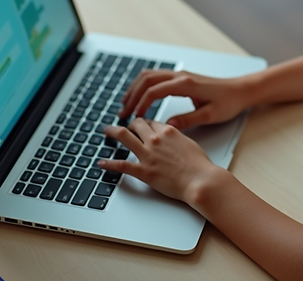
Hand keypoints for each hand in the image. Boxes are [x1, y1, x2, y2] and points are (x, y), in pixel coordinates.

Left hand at [98, 119, 222, 202]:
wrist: (200, 180)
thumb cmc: (200, 165)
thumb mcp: (190, 144)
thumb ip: (178, 139)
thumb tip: (173, 140)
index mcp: (168, 131)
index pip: (151, 122)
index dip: (144, 123)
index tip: (140, 125)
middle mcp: (156, 139)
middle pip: (136, 124)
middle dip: (128, 124)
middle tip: (123, 127)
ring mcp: (148, 154)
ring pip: (124, 136)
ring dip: (113, 132)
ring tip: (107, 132)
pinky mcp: (144, 171)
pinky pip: (121, 165)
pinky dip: (109, 164)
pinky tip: (101, 163)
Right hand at [121, 70, 251, 129]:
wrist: (240, 90)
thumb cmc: (228, 103)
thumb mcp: (210, 116)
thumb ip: (188, 120)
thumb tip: (167, 126)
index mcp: (185, 84)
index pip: (154, 91)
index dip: (141, 104)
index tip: (134, 118)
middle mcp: (180, 76)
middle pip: (146, 80)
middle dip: (132, 96)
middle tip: (123, 112)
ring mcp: (180, 75)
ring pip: (149, 75)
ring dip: (135, 89)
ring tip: (126, 105)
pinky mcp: (181, 78)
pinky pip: (156, 77)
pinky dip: (144, 85)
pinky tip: (140, 97)